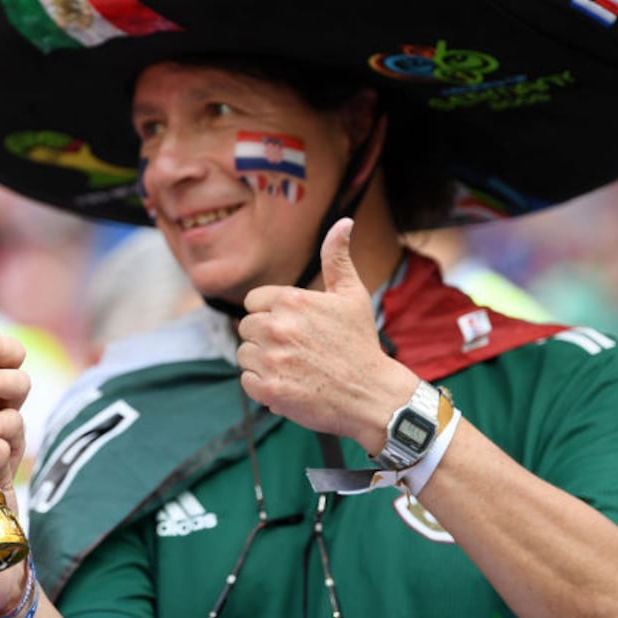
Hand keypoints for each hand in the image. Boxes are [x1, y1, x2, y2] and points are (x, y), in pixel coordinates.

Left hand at [236, 218, 419, 450]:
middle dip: (266, 338)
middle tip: (297, 350)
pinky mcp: (270, 389)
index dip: (271, 314)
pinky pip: (247, 381)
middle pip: (247, 328)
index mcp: (291, 300)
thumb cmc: (360, 343)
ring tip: (294, 367)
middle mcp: (277, 327)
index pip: (254, 302)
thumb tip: (344, 222)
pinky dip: (263, 386)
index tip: (293, 327)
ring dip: (263, 362)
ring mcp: (272, 359)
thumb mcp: (352, 295)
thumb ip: (337, 257)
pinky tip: (288, 384)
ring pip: (245, 354)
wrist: (372, 395)